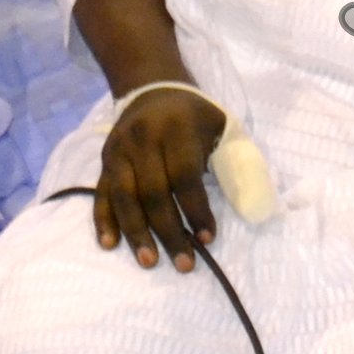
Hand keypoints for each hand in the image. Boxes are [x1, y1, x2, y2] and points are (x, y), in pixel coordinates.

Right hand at [94, 85, 223, 272]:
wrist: (152, 90)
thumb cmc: (194, 117)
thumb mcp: (220, 126)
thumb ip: (234, 160)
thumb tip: (252, 207)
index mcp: (176, 129)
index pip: (184, 176)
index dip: (196, 210)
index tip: (207, 239)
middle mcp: (143, 139)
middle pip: (154, 192)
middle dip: (169, 231)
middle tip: (184, 264)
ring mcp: (119, 151)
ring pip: (125, 197)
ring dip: (136, 232)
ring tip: (149, 261)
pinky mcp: (104, 161)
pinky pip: (101, 193)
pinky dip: (103, 220)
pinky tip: (110, 245)